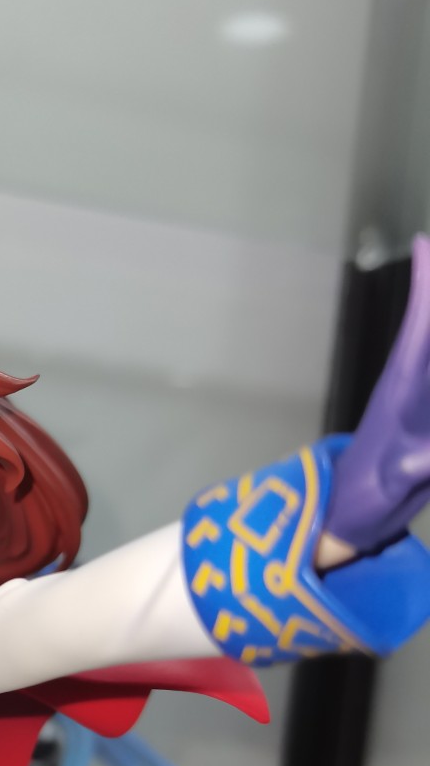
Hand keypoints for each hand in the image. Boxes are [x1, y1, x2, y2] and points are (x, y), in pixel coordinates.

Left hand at [322, 234, 429, 553]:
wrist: (345, 521)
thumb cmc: (361, 501)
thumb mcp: (390, 485)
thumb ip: (415, 465)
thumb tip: (429, 454)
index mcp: (399, 393)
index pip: (418, 333)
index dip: (426, 291)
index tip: (426, 244)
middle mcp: (411, 387)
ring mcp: (418, 401)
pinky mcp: (423, 419)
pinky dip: (428, 350)